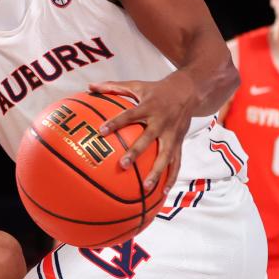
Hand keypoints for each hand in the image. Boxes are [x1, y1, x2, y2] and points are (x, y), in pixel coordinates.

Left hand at [90, 73, 196, 193]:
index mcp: (148, 107)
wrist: (189, 91)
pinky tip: (162, 193)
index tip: (101, 131)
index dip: (116, 122)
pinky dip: (171, 177)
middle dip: (136, 152)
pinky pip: (176, 162)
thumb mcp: (136, 85)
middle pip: (148, 138)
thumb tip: (89, 87)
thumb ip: (113, 87)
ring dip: (157, 171)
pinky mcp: (179, 143)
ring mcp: (172, 134)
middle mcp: (161, 122)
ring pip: (165, 155)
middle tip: (122, 165)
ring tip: (146, 187)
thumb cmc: (157, 90)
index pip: (129, 115)